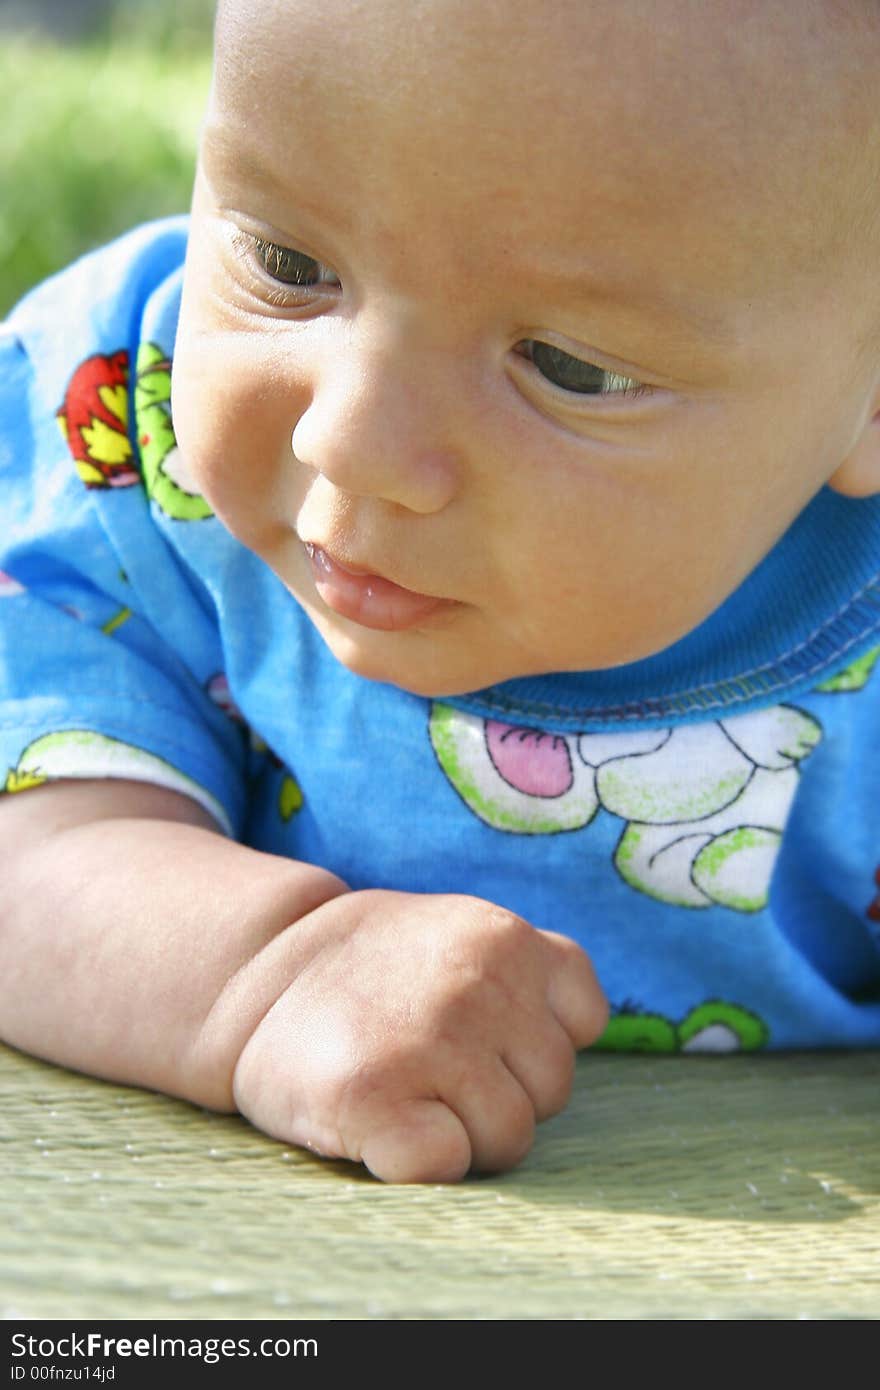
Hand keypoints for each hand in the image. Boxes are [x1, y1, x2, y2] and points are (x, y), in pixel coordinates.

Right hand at [232, 889, 606, 1181]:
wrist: (255, 974)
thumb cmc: (374, 972)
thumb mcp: (464, 932)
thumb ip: (531, 970)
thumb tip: (579, 1030)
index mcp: (506, 938)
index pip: (582, 1022)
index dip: (533, 1040)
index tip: (479, 1031)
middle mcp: (478, 986)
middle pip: (551, 1091)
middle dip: (501, 1091)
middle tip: (432, 1063)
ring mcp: (429, 1043)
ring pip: (509, 1138)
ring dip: (462, 1132)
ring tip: (405, 1087)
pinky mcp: (375, 1100)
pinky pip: (446, 1165)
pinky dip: (417, 1160)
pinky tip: (380, 1119)